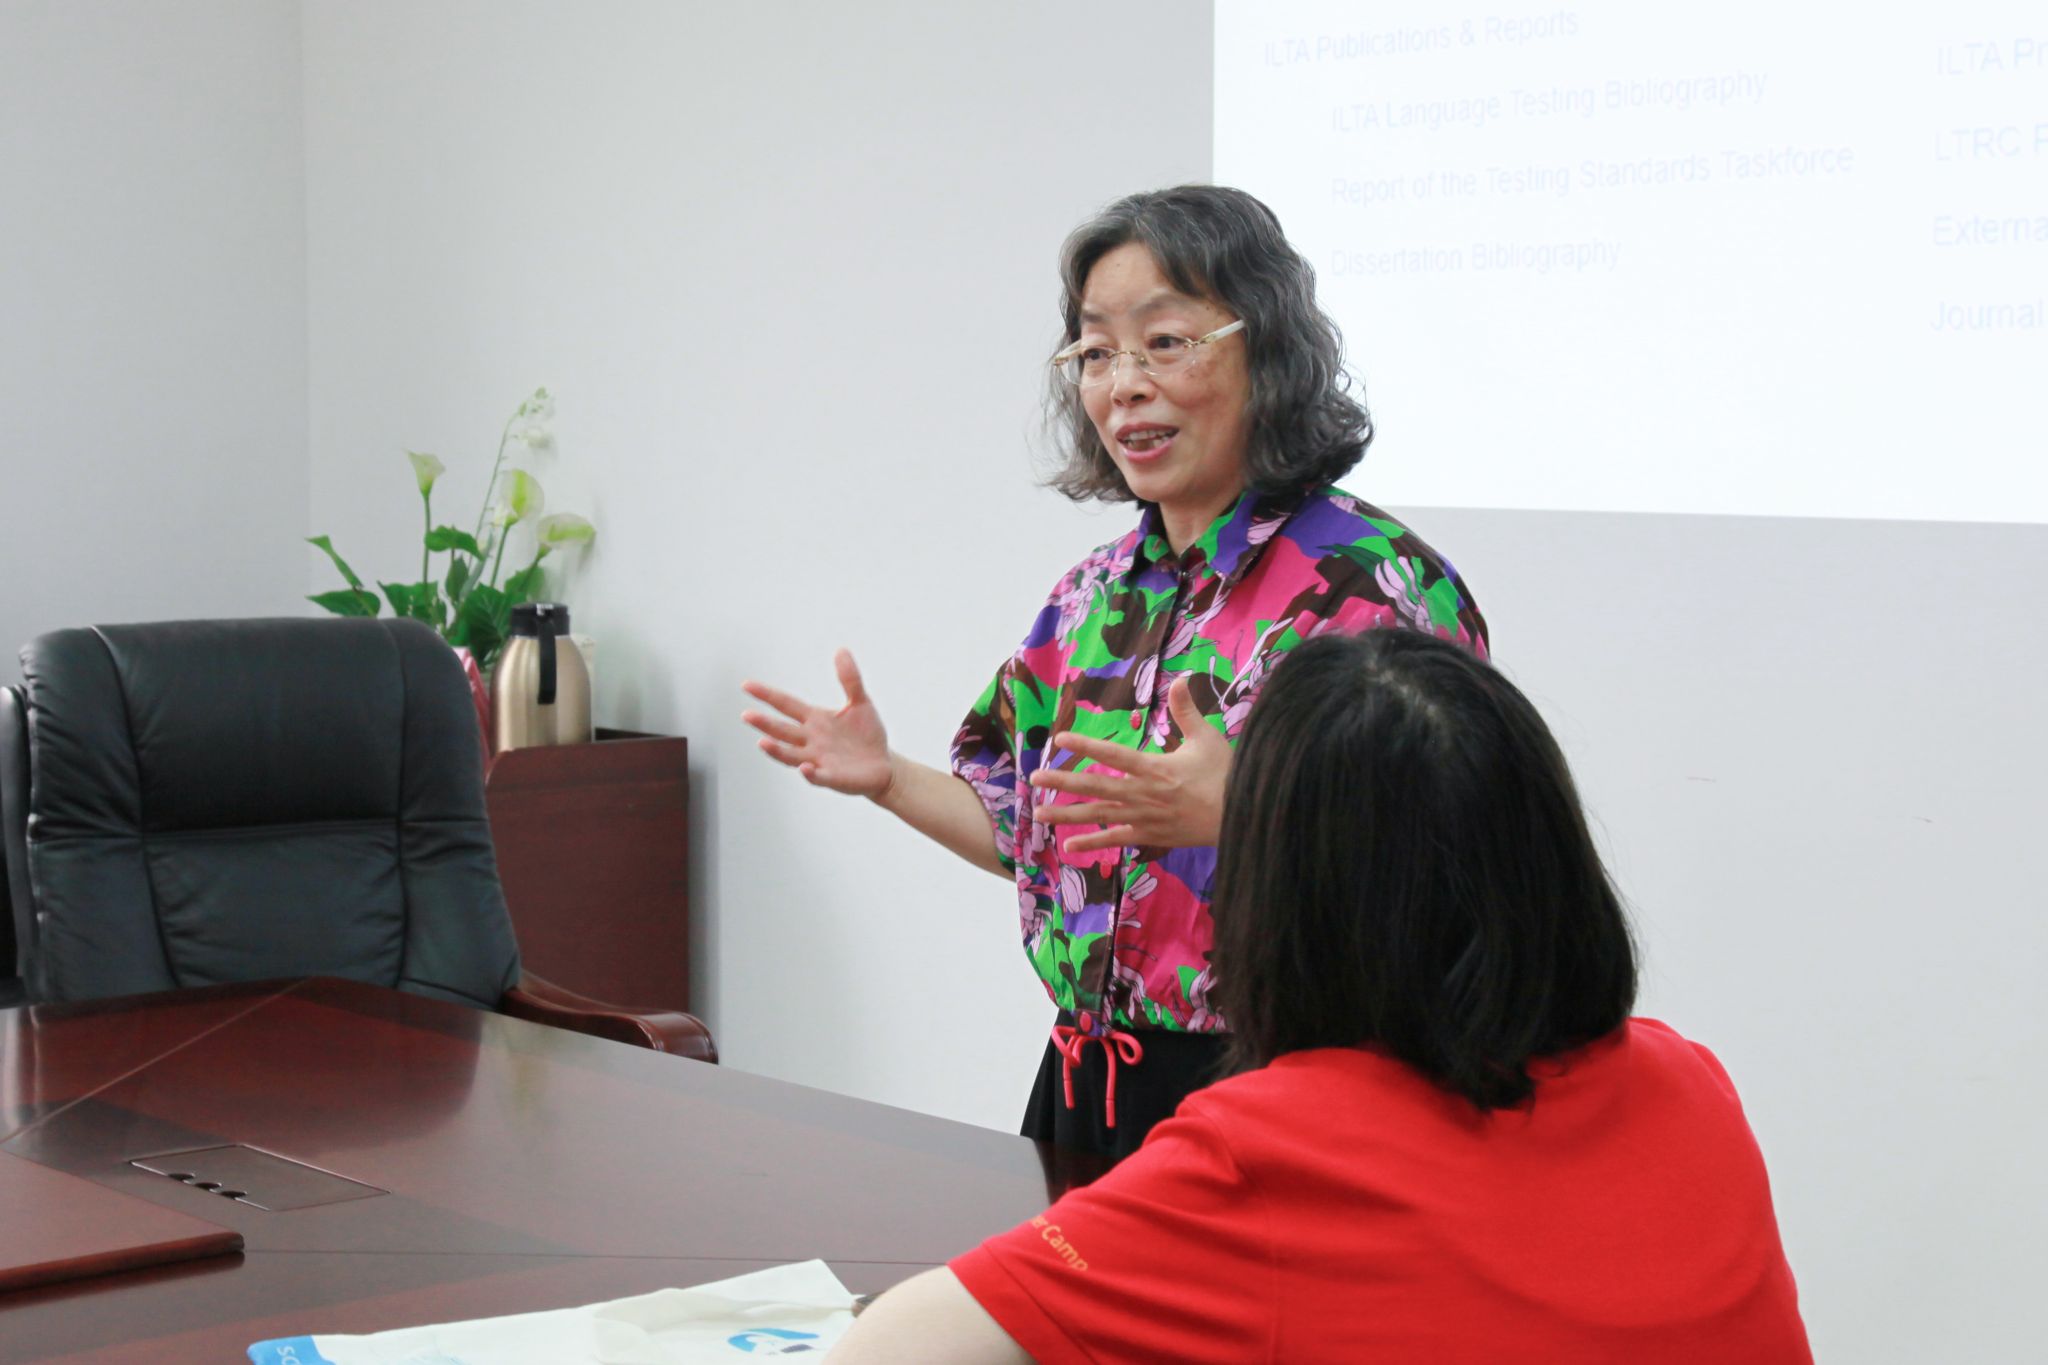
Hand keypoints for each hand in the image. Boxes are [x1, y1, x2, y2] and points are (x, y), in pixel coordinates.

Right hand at [741, 649, 893, 797]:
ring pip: (791, 755)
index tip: (746, 685)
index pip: (785, 705)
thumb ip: (850, 679)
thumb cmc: (867, 734)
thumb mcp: (860, 702)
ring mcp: (818, 760)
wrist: (883, 766)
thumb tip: (841, 650)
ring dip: (777, 750)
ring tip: (762, 742)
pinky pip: (818, 777)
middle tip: (746, 714)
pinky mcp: (833, 778)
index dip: (767, 695)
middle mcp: (810, 740)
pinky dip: (810, 774)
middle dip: (764, 724)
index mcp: (814, 719)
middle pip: (782, 731)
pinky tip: (805, 768)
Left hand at [1028, 677, 1231, 853]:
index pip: (1113, 755)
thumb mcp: (1207, 739)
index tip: (1061, 738)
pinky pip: (1116, 840)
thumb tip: (1180, 679)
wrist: (1241, 818)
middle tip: (1036, 776)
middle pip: (1096, 787)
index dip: (1086, 746)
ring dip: (1068, 814)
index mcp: (1155, 768)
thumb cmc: (1225, 775)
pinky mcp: (1149, 836)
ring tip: (1040, 812)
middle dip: (1064, 780)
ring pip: (1099, 815)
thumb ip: (1187, 711)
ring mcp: (1144, 818)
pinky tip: (1069, 846)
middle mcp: (1143, 793)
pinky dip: (1093, 844)